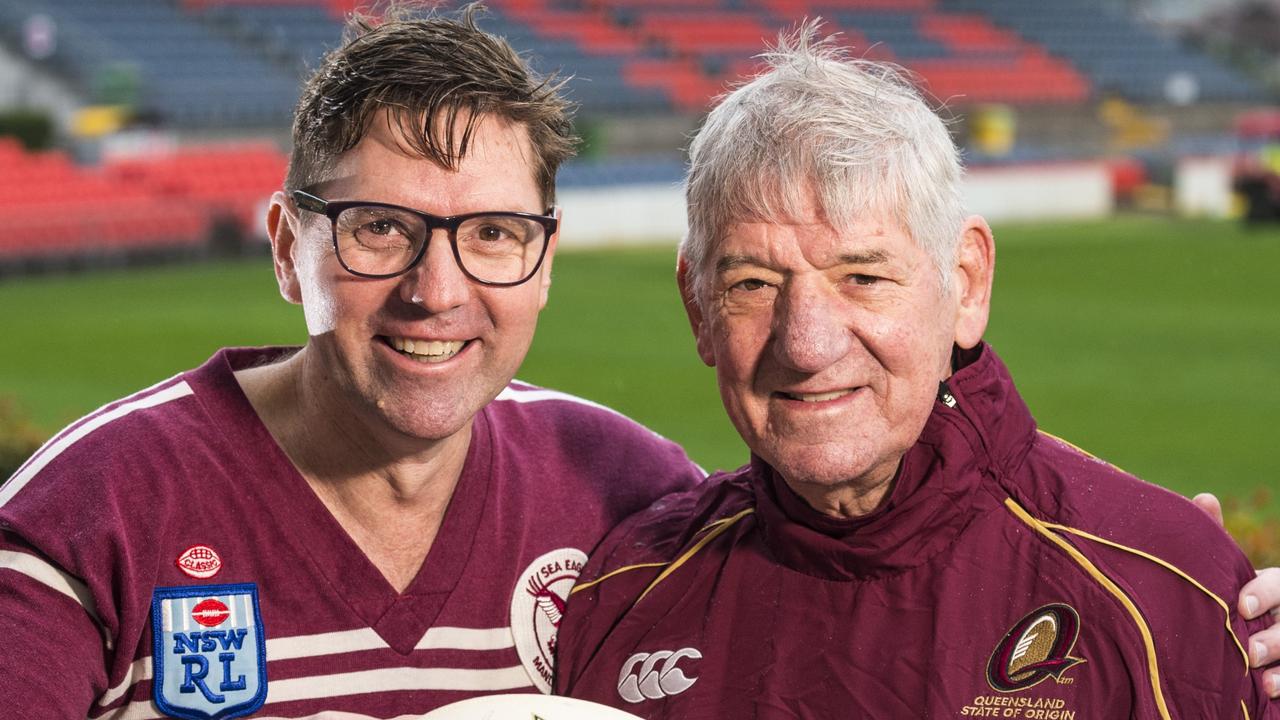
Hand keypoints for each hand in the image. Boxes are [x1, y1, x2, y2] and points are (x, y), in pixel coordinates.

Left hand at [1193, 493, 1279, 697]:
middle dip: (1276, 635)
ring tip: (1261, 675)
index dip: (1265, 593)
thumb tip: (1205, 498)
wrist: (1240, 635)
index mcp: (1277, 586)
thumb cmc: (1232, 595)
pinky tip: (1269, 690)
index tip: (1242, 605)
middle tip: (1249, 649)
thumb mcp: (1227, 571)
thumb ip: (1216, 539)